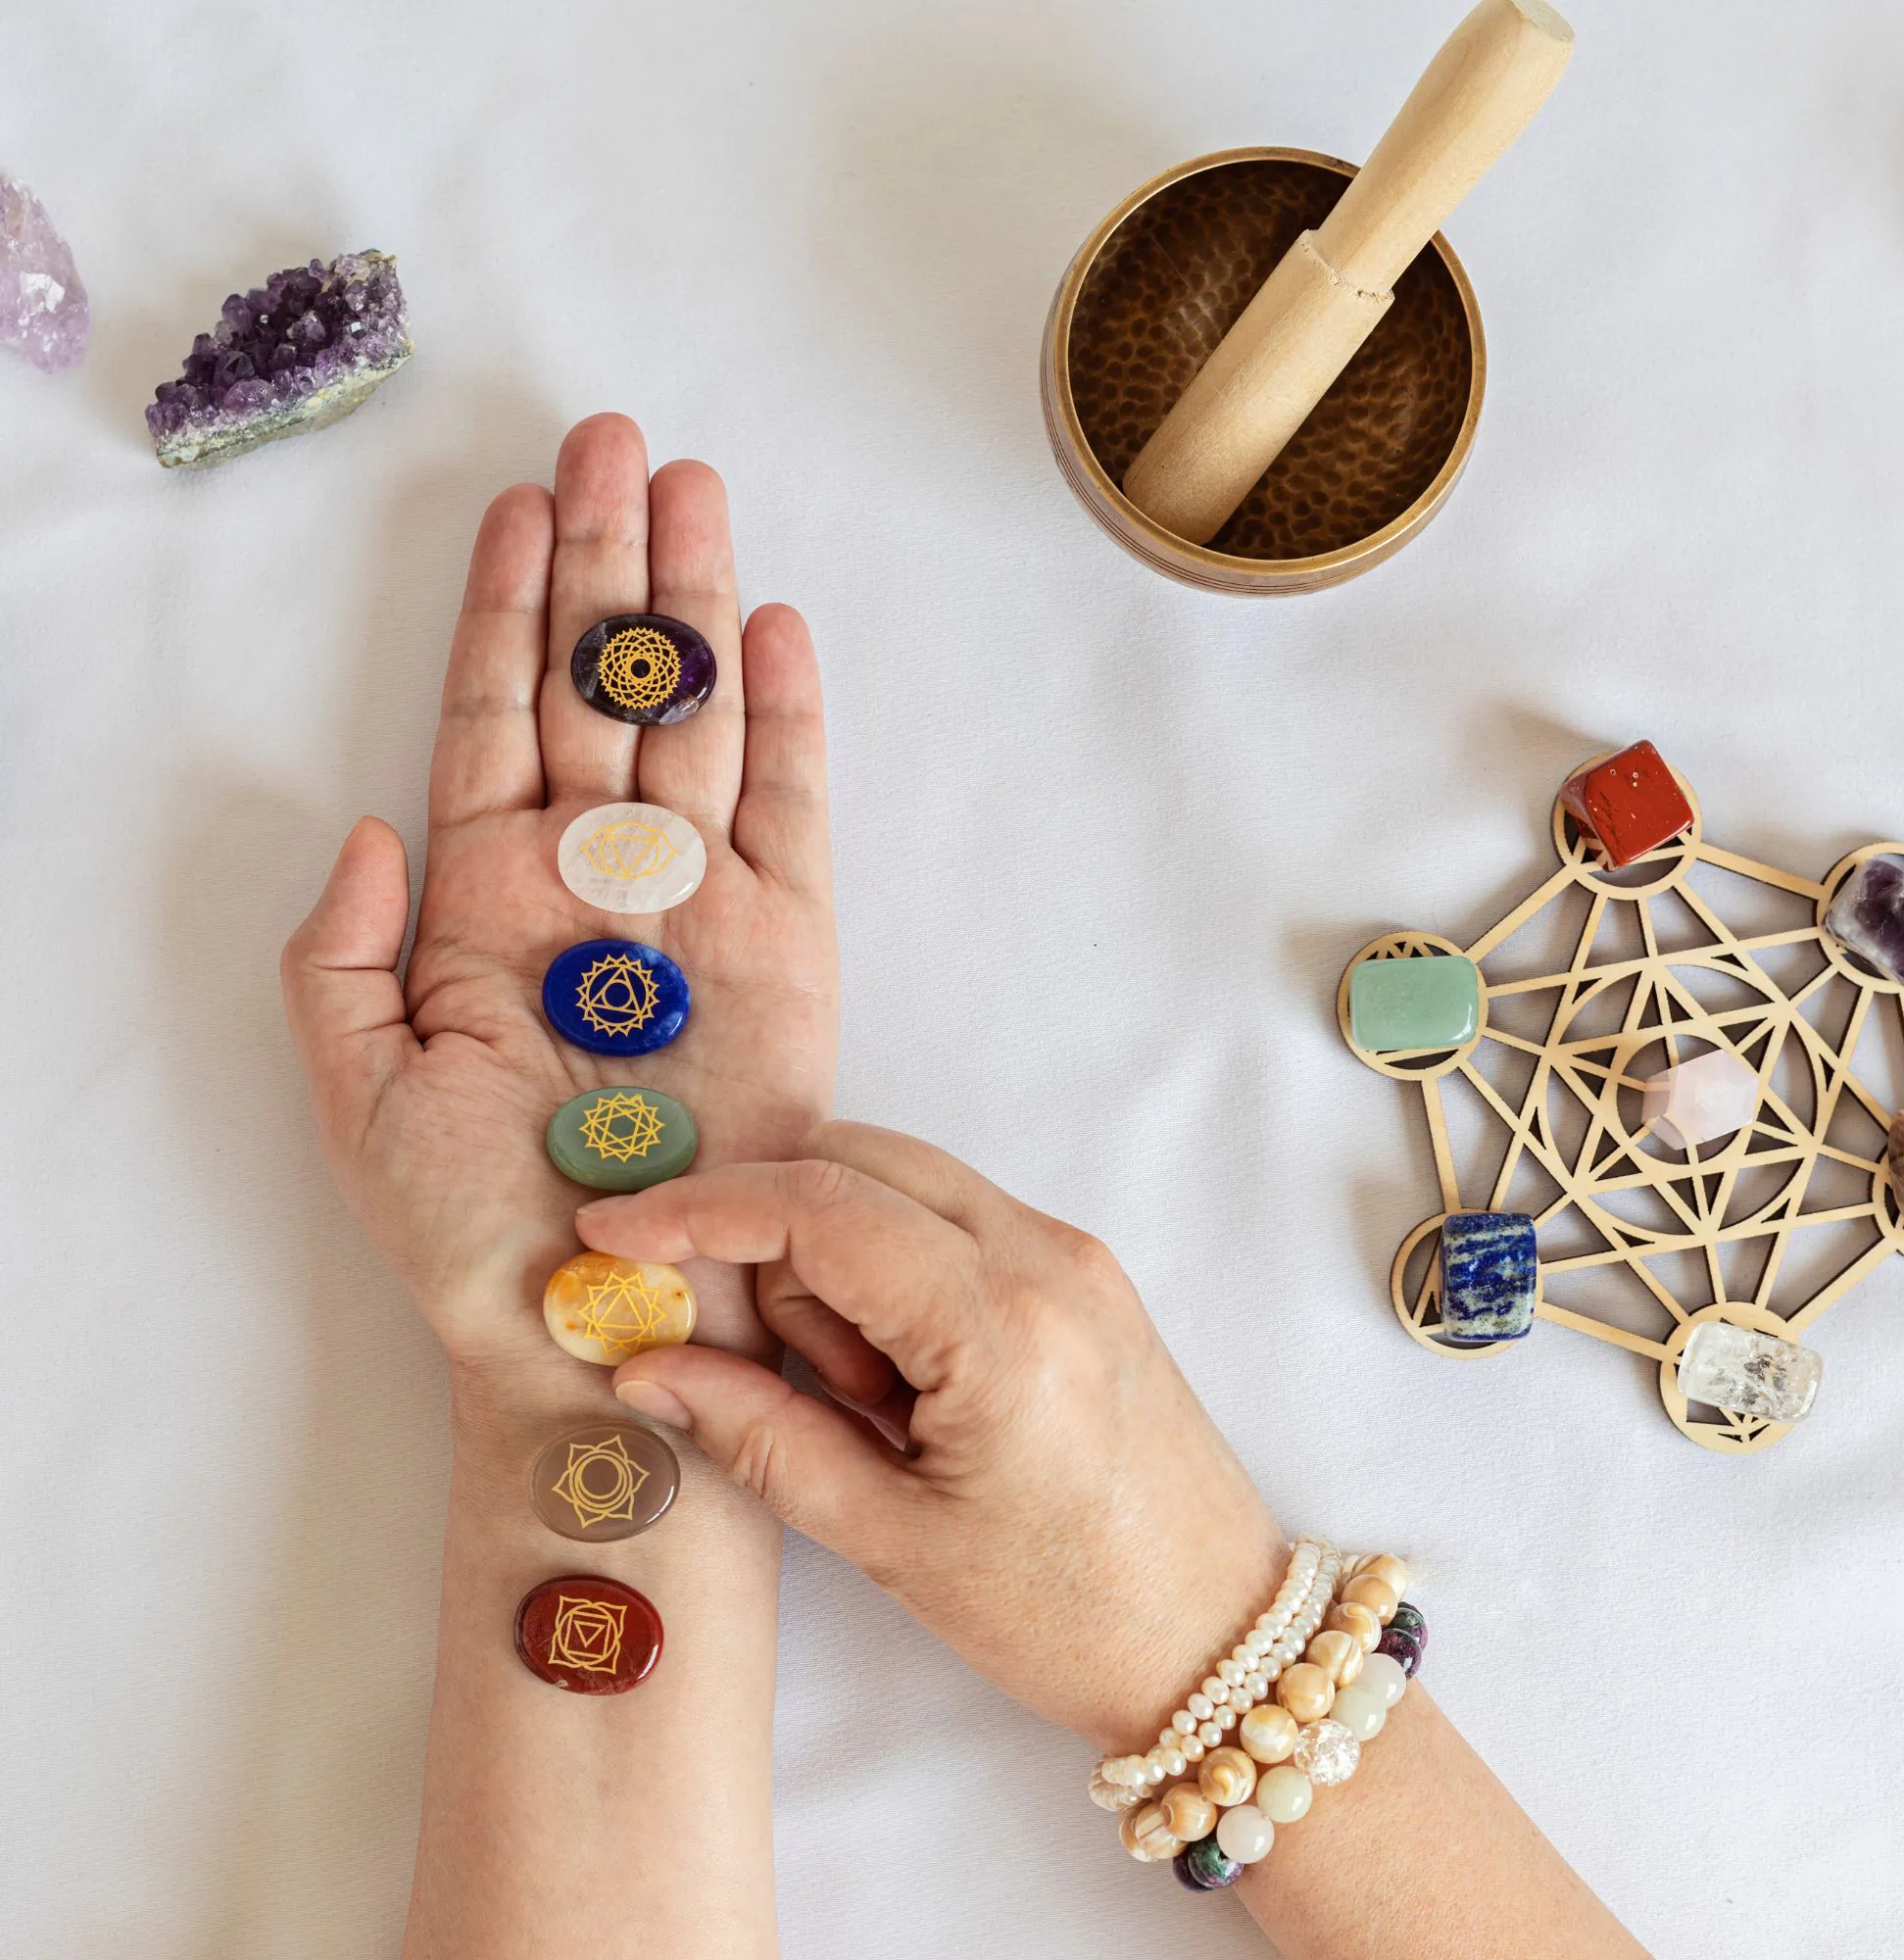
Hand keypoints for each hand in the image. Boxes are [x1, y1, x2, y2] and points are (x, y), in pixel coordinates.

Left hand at [282, 415, 835, 1370]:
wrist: (605, 1313)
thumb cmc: (469, 1222)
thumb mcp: (355, 1086)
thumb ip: (339, 948)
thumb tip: (373, 820)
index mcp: (484, 899)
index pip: (493, 715)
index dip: (505, 607)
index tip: (517, 500)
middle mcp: (592, 880)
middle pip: (598, 685)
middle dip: (604, 562)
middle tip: (614, 442)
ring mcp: (695, 902)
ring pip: (691, 719)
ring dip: (691, 603)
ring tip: (690, 489)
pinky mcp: (787, 945)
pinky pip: (790, 811)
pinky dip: (785, 721)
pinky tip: (773, 633)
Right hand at [577, 1122, 1288, 1748]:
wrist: (1218, 1636)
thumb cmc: (1064, 1614)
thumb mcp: (893, 1540)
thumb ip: (762, 1436)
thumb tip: (647, 1366)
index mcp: (1000, 1324)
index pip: (821, 1208)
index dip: (701, 1209)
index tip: (613, 1228)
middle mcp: (1046, 1255)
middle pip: (856, 1163)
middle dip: (773, 1237)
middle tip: (776, 1367)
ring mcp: (1074, 1253)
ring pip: (901, 1184)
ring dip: (838, 1263)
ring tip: (873, 1406)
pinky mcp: (1083, 1270)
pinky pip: (949, 1221)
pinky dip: (891, 1271)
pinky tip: (905, 1382)